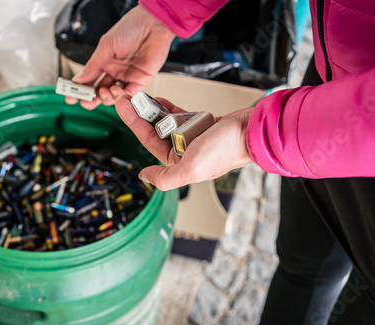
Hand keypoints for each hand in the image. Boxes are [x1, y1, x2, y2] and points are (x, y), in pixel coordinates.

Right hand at [66, 5, 174, 109]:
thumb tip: (79, 79)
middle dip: (92, 99)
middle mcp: (115, 71)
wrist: (152, 25)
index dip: (80, 90)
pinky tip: (116, 92)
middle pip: (100, 91)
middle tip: (86, 101)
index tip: (71, 97)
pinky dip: (122, 97)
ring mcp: (127, 76)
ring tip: (105, 91)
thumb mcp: (106, 47)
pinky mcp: (141, 80)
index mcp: (104, 62)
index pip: (89, 80)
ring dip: (107, 97)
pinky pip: (129, 94)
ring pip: (114, 96)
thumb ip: (93, 65)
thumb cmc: (130, 28)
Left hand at [115, 95, 253, 190]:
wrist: (251, 130)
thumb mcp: (191, 168)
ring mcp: (192, 138)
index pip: (149, 142)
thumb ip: (165, 178)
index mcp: (179, 165)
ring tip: (143, 97)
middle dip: (141, 115)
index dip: (134, 124)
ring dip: (154, 110)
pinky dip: (170, 109)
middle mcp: (184, 152)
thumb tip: (143, 176)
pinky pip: (181, 116)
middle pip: (155, 131)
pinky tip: (160, 101)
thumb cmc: (225, 149)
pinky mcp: (202, 125)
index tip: (123, 107)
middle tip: (129, 98)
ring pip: (167, 122)